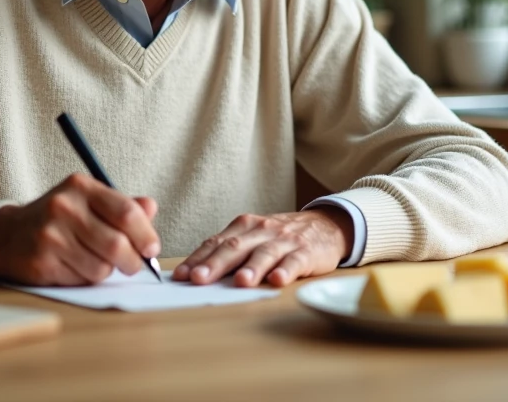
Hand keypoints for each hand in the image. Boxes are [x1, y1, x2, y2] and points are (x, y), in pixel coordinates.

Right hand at [0, 173, 159, 285]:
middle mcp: (64, 207)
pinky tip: (76, 267)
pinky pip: (82, 279)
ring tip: (97, 262)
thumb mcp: (87, 202)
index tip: (151, 248)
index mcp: (81, 187)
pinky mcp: (42, 262)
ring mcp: (51, 235)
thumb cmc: (57, 220)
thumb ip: (121, 206)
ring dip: (107, 271)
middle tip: (133, 265)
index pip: (127, 212)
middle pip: (117, 244)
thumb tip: (151, 208)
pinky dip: (88, 279)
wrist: (7, 236)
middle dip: (132, 261)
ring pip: (102, 267)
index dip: (146, 235)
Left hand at [173, 208, 352, 287]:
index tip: (182, 275)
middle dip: (215, 264)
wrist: (326, 226)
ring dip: (252, 268)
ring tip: (240, 282)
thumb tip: (197, 274)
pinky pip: (295, 261)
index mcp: (244, 226)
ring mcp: (284, 241)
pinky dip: (286, 270)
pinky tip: (277, 280)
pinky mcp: (306, 252)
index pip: (216, 242)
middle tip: (199, 279)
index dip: (197, 259)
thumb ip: (230, 252)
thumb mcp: (254, 236)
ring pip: (264, 253)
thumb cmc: (280, 237)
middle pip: (235, 247)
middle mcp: (262, 231)